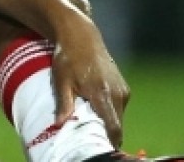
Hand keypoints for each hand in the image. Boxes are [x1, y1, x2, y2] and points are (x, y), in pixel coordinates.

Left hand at [50, 20, 129, 146]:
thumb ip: (64, 104)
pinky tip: (94, 108)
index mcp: (102, 93)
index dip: (108, 140)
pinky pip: (119, 108)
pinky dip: (109, 113)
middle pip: (117, 126)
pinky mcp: (124, 88)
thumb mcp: (61, 81)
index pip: (113, 127)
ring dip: (106, 123)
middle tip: (88, 136)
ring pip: (118, 117)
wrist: (81, 37)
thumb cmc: (67, 59)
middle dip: (104, 133)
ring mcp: (123, 90)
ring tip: (89, 120)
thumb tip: (59, 125)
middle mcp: (117, 93)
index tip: (97, 145)